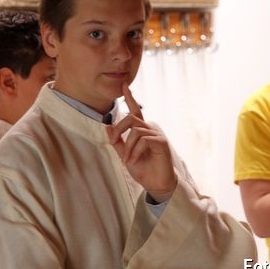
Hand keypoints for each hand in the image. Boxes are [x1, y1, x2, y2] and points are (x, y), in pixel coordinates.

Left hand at [106, 83, 176, 202]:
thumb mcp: (125, 154)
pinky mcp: (161, 142)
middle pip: (130, 118)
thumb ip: (117, 141)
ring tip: (127, 160)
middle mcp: (149, 129)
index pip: (135, 110)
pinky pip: (144, 139)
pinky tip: (133, 161)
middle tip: (113, 142)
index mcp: (141, 130)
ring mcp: (156, 134)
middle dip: (118, 129)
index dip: (130, 97)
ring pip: (135, 130)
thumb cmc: (143, 168)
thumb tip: (107, 126)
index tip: (124, 85)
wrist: (156, 183)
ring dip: (128, 147)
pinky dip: (135, 151)